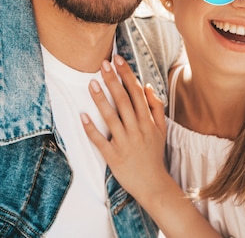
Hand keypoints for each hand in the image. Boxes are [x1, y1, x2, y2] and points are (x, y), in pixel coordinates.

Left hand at [82, 55, 221, 237]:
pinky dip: (91, 129)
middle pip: (124, 101)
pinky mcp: (113, 156)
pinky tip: (82, 116)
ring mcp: (125, 143)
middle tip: (103, 64)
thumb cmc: (154, 154)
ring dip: (101, 100)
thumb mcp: (162, 130)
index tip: (118, 60)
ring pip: (111, 118)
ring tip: (91, 83)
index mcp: (148, 121)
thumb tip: (147, 86)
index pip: (137, 92)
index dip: (127, 75)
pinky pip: (100, 141)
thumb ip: (156, 107)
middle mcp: (137, 129)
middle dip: (113, 81)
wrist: (153, 184)